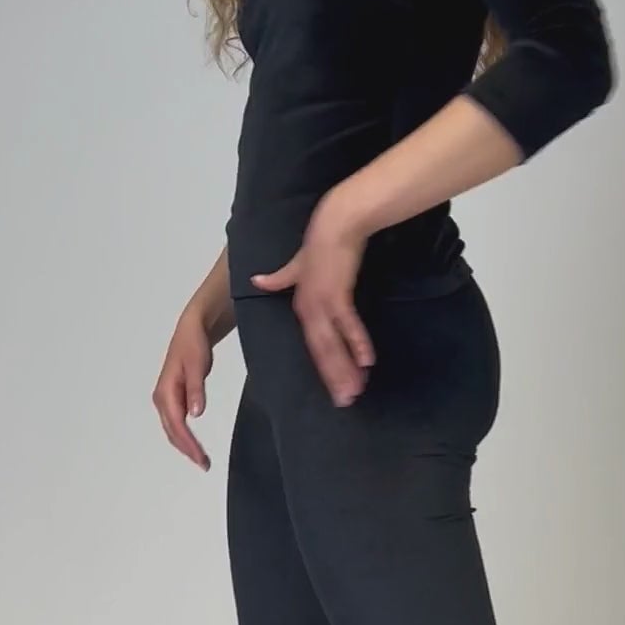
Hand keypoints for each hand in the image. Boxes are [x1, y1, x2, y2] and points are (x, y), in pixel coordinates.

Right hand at [151, 304, 214, 470]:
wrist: (191, 330)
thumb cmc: (194, 345)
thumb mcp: (197, 365)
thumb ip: (196, 389)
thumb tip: (196, 414)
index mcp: (165, 392)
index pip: (177, 425)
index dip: (189, 444)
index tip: (202, 458)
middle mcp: (162, 399)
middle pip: (172, 432)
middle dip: (187, 450)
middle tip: (205, 465)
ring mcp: (166, 400)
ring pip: (173, 430)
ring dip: (185, 446)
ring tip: (202, 460)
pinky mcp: (173, 399)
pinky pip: (177, 423)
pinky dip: (185, 436)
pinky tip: (194, 444)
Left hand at [251, 195, 373, 406]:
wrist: (335, 222)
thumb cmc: (320, 243)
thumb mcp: (296, 265)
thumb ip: (279, 278)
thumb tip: (257, 281)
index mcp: (302, 306)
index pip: (313, 346)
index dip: (325, 370)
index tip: (334, 390)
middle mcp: (308, 309)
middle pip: (321, 351)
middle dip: (334, 378)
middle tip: (345, 403)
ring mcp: (322, 302)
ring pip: (332, 343)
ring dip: (344, 368)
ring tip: (356, 390)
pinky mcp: (338, 293)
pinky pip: (347, 324)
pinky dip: (356, 342)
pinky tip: (367, 360)